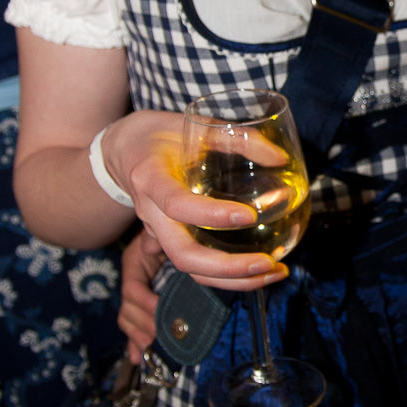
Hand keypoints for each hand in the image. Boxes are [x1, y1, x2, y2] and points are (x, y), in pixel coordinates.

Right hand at [101, 111, 289, 291]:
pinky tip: (261, 271)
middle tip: (268, 262)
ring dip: (233, 280)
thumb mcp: (197, 126)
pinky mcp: (169, 241)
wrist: (126, 150)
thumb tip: (280, 159)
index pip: (177, 205)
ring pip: (189, 269)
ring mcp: (157, 232)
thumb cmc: (163, 134)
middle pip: (181, 255)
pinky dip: (228, 276)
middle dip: (227, 267)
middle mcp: (150, 213)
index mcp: (151, 178)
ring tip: (274, 272)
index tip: (249, 215)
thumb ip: (238, 139)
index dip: (211, 215)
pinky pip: (196, 266)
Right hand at [119, 228, 164, 361]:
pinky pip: (133, 327)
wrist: (167, 231)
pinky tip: (137, 358)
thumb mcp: (161, 234)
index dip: (144, 302)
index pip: (132, 288)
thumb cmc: (167, 232)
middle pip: (128, 309)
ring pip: (128, 320)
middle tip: (157, 335)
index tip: (159, 310)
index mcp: (134, 263)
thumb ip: (157, 241)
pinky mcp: (141, 308)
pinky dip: (134, 344)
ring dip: (138, 336)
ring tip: (150, 346)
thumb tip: (151, 245)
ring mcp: (135, 296)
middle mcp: (132, 281)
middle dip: (143, 324)